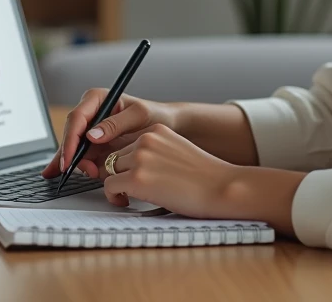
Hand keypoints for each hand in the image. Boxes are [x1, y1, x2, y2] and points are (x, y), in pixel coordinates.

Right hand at [41, 89, 177, 179]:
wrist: (168, 127)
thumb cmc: (156, 115)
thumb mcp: (139, 115)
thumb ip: (116, 123)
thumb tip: (92, 135)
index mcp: (98, 98)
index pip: (77, 118)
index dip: (70, 138)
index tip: (70, 156)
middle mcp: (91, 113)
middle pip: (72, 134)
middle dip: (73, 154)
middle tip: (80, 170)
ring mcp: (92, 130)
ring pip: (74, 147)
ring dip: (78, 162)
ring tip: (92, 172)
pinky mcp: (95, 145)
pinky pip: (82, 156)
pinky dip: (76, 166)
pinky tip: (64, 174)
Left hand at [98, 123, 240, 217]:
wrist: (221, 187)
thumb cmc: (205, 177)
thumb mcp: (178, 151)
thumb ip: (156, 152)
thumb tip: (135, 166)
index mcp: (157, 130)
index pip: (126, 144)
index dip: (127, 163)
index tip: (133, 175)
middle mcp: (146, 139)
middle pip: (115, 157)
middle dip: (121, 174)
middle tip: (131, 189)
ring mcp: (140, 158)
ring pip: (109, 170)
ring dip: (117, 184)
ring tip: (129, 195)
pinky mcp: (136, 178)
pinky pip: (109, 186)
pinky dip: (114, 196)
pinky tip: (126, 201)